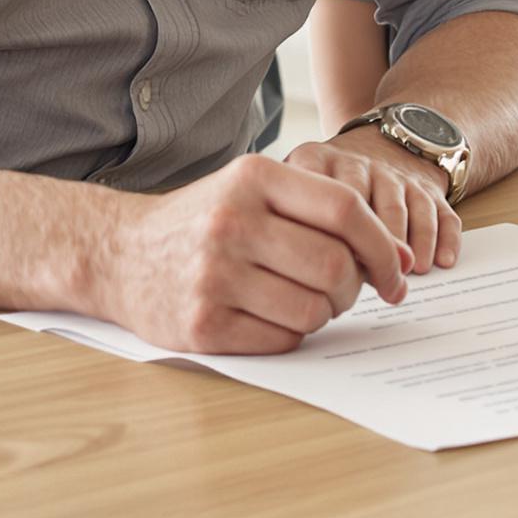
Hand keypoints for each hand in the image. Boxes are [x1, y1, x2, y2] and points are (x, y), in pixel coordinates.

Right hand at [102, 154, 413, 354]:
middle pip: (335, 266)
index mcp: (254, 177)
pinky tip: (275, 317)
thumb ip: (319, 208)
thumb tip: (399, 259)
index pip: (345, 210)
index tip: (400, 270)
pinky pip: (282, 339)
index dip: (384, 246)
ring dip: (326, 313)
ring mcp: (214, 276)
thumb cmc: (203, 220)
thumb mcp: (251, 187)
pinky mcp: (203, 325)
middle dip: (356, 286)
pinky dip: (293, 334)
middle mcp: (233, 222)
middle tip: (348, 290)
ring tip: (306, 300)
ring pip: (314, 309)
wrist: (118, 253)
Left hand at [285, 132, 462, 270]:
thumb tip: (293, 271)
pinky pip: (441, 211)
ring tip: (407, 275)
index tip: (332, 265)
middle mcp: (363, 165)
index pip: (325, 193)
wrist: (381, 140)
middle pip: (370, 205)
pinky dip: (444, 238)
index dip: (333, 233)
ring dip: (410, 245)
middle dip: (375, 246)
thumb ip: (289, 213)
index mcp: (322, 162)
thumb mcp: (298, 179)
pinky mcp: (429, 188)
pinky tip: (440, 262)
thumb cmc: (329, 178)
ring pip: (408, 209)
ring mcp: (399, 176)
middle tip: (374, 281)